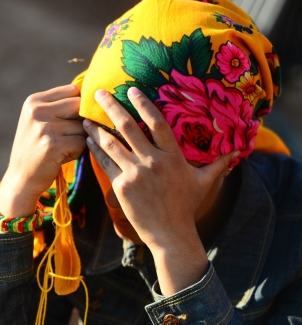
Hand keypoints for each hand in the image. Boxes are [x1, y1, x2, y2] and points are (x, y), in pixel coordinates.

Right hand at [0, 85, 85, 227]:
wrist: (21, 179)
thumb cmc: (35, 149)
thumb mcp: (39, 121)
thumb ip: (60, 106)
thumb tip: (95, 95)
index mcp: (33, 101)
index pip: (73, 90)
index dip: (79, 106)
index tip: (71, 120)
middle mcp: (37, 111)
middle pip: (79, 105)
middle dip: (81, 121)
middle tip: (68, 135)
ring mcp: (44, 127)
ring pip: (83, 126)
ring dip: (79, 138)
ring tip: (62, 148)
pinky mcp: (53, 145)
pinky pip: (82, 142)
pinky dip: (77, 151)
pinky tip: (62, 157)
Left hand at [83, 87, 236, 293]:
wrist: (170, 234)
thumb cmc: (186, 207)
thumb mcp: (204, 182)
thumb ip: (218, 163)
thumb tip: (239, 150)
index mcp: (173, 156)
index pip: (157, 123)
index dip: (144, 104)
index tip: (131, 90)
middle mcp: (153, 162)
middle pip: (128, 128)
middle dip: (111, 108)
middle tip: (98, 93)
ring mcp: (136, 174)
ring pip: (111, 144)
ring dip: (96, 129)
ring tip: (85, 119)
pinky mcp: (122, 187)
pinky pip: (106, 164)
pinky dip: (96, 150)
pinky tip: (89, 141)